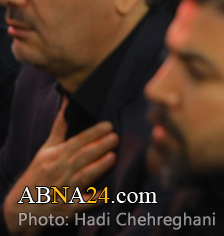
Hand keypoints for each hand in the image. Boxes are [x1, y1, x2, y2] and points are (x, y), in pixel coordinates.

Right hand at [3, 100, 116, 234]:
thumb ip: (61, 126)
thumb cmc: (40, 172)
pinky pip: (82, 204)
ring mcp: (64, 190)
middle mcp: (59, 172)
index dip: (91, 134)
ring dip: (98, 168)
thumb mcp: (47, 148)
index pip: (75, 142)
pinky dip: (93, 200)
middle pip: (80, 157)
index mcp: (55, 156)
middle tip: (116, 137)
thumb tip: (68, 99)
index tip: (108, 125)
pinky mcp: (69, 208)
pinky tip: (106, 194)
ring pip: (82, 177)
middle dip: (98, 147)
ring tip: (113, 157)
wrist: (23, 206)